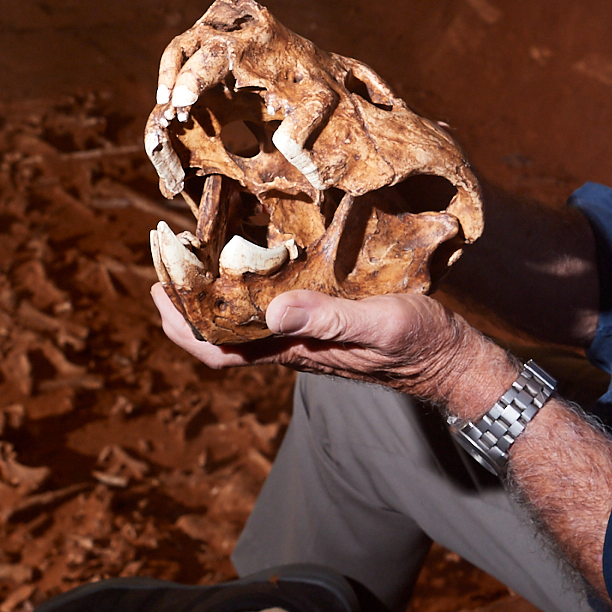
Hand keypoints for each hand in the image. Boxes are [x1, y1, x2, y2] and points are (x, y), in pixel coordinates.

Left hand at [149, 283, 515, 419]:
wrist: (452, 359)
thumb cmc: (421, 344)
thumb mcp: (379, 324)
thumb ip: (330, 319)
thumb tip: (273, 310)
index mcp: (295, 350)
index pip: (218, 351)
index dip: (181, 326)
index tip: (158, 288)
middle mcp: (292, 345)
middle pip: (221, 334)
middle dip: (188, 303)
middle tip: (169, 257)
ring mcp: (306, 336)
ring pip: (244, 321)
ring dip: (215, 293)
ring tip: (199, 251)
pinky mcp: (324, 323)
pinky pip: (273, 309)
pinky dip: (251, 287)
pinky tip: (258, 257)